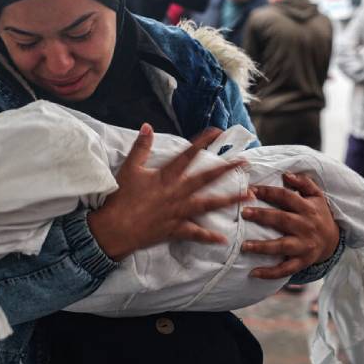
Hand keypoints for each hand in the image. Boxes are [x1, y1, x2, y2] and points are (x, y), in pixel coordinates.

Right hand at [87, 124, 249, 260]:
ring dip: (230, 200)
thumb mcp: (129, 169)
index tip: (217, 132)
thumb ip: (141, 147)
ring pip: (209, 204)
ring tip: (249, 196)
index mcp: (166, 176)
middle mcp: (177, 192)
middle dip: (227, 169)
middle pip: (206, 178)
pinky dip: (209, 236)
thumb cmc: (121, 198)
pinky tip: (223, 238)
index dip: (202, 142)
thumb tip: (147, 126)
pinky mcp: (175, 229)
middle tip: (244, 163)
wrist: (115, 228)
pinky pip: (196, 233)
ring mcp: (178, 212)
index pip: (187, 155)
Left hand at [240, 172, 339, 279]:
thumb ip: (304, 183)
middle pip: (282, 219)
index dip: (267, 191)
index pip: (285, 196)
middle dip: (262, 216)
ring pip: (282, 246)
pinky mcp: (302, 262)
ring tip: (244, 246)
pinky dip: (270, 273)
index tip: (249, 190)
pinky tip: (254, 273)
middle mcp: (305, 226)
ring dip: (263, 246)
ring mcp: (304, 245)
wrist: (334, 241)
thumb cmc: (319, 214)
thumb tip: (286, 174)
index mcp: (307, 208)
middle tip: (244, 213)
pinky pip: (285, 269)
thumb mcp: (317, 196)